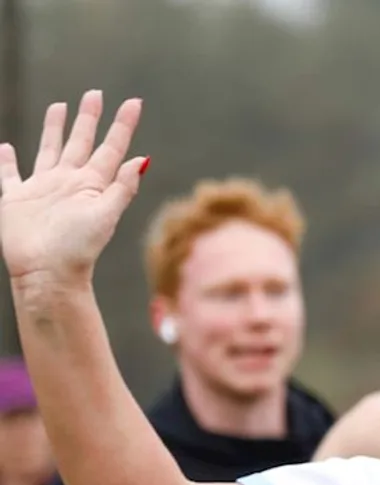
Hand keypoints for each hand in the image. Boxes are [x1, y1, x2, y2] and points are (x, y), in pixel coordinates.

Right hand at [0, 92, 147, 286]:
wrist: (48, 273)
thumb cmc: (78, 248)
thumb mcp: (105, 215)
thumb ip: (122, 187)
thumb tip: (143, 158)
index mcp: (92, 185)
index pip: (111, 148)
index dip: (123, 126)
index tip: (135, 102)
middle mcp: (69, 182)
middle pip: (81, 142)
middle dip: (88, 118)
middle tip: (95, 94)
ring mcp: (42, 189)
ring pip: (49, 149)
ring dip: (54, 129)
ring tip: (59, 107)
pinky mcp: (16, 200)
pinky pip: (9, 175)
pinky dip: (6, 161)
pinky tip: (5, 147)